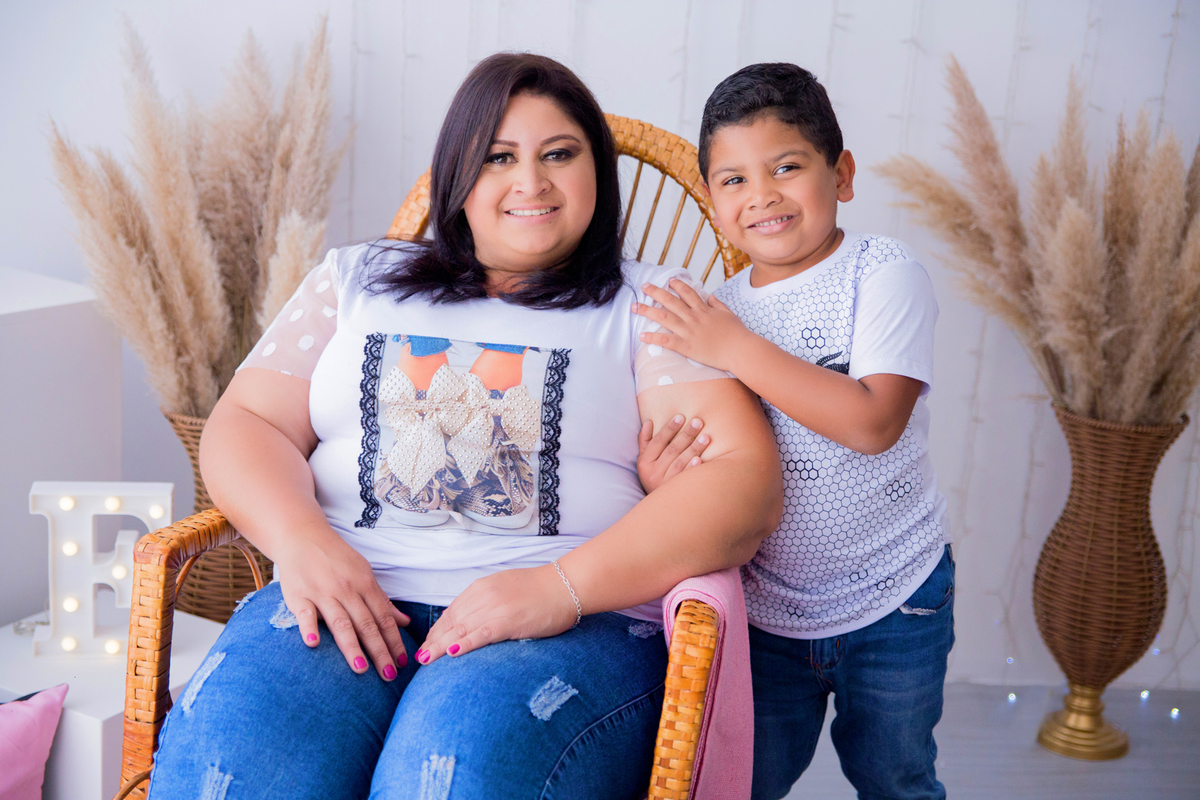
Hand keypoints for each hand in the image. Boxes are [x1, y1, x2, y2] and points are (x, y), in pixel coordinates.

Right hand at [272, 529, 410, 679]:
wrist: (302, 536)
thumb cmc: (336, 559)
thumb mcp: (363, 574)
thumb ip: (381, 600)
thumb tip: (405, 622)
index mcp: (364, 583)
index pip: (383, 617)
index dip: (394, 640)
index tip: (403, 662)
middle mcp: (346, 589)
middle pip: (366, 624)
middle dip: (379, 650)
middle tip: (389, 675)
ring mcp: (322, 592)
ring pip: (340, 623)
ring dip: (352, 647)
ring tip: (361, 670)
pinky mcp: (299, 596)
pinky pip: (305, 613)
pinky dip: (309, 628)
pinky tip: (314, 644)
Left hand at [416, 564, 577, 663]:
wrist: (565, 586)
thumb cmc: (540, 590)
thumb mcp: (505, 588)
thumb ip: (486, 601)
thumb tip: (470, 620)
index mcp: (481, 588)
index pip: (452, 612)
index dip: (437, 630)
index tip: (427, 644)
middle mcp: (483, 596)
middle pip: (451, 622)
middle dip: (434, 641)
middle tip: (420, 658)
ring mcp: (495, 608)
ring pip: (460, 630)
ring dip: (441, 646)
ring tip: (427, 660)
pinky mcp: (508, 621)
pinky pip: (481, 634)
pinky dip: (465, 644)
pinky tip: (452, 653)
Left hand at [632, 279, 749, 371]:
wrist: (740, 350)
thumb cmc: (737, 334)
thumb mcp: (729, 314)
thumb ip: (718, 304)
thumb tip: (710, 296)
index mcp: (704, 309)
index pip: (688, 293)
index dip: (677, 285)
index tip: (669, 280)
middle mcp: (694, 317)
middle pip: (671, 301)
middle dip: (656, 292)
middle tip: (644, 286)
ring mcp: (689, 331)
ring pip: (664, 318)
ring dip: (648, 311)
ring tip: (635, 307)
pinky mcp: (687, 346)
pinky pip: (666, 340)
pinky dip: (653, 337)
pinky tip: (642, 335)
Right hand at [637, 414, 709, 492]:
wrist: (658, 506)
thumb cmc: (653, 476)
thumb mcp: (644, 461)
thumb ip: (645, 442)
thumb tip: (649, 422)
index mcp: (645, 463)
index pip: (657, 442)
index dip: (669, 429)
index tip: (681, 417)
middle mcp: (654, 474)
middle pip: (671, 450)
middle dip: (686, 435)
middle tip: (698, 422)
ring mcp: (666, 484)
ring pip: (680, 463)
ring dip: (694, 449)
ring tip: (706, 437)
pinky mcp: (677, 492)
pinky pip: (686, 478)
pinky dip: (692, 468)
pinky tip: (701, 460)